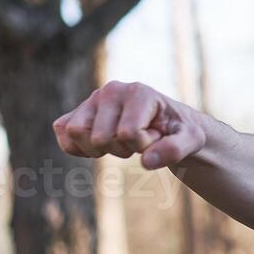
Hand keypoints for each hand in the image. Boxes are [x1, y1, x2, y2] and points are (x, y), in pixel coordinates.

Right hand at [53, 81, 205, 169]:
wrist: (170, 125)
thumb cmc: (181, 131)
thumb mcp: (192, 141)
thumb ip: (175, 150)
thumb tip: (147, 162)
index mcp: (138, 92)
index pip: (127, 133)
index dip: (143, 146)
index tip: (155, 137)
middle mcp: (111, 90)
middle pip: (98, 137)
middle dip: (120, 150)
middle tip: (138, 142)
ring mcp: (92, 100)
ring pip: (75, 133)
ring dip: (99, 150)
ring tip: (120, 142)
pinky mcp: (78, 112)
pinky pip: (62, 133)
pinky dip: (77, 148)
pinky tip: (98, 148)